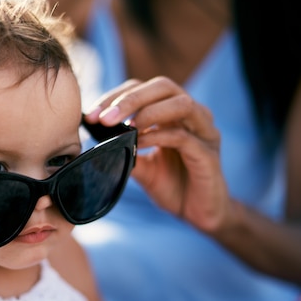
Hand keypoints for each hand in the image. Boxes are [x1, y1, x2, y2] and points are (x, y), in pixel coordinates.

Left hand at [85, 77, 231, 233]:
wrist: (197, 214)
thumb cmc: (172, 185)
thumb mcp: (141, 166)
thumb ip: (125, 149)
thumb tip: (96, 140)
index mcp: (174, 112)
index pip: (144, 89)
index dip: (116, 96)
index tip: (92, 115)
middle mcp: (193, 115)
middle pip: (164, 86)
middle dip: (130, 99)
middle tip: (104, 118)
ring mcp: (204, 132)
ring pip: (181, 103)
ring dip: (148, 111)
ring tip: (125, 127)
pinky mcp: (209, 154)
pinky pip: (184, 136)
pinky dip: (158, 136)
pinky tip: (139, 143)